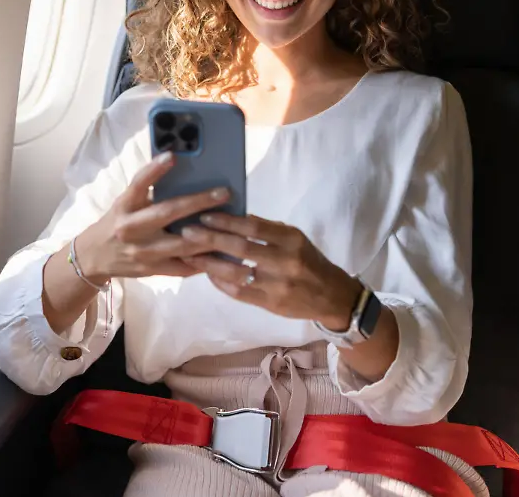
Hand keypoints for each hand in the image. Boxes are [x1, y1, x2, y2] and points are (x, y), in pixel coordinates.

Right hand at [76, 152, 229, 282]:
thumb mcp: (126, 203)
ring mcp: (143, 252)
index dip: (155, 169)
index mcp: (125, 206)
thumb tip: (185, 174)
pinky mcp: (152, 270)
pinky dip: (204, 260)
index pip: (139, 184)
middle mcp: (132, 228)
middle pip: (168, 213)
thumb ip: (149, 192)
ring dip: (210, 235)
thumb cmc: (117, 222)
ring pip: (182, 244)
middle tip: (224, 192)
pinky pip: (184, 267)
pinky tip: (223, 251)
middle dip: (199, 202)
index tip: (173, 155)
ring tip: (233, 226)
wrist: (94, 257)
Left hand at [181, 214, 358, 328]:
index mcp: (291, 239)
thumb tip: (234, 217)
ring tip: (189, 255)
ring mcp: (277, 285)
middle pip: (241, 247)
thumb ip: (267, 229)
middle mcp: (285, 261)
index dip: (226, 220)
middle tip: (186, 232)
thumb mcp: (295, 238)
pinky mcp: (271, 304)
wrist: (331, 297)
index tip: (204, 215)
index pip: (253, 226)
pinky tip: (208, 273)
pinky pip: (239, 292)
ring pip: (236, 273)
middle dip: (210, 239)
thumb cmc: (309, 261)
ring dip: (209, 263)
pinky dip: (220, 282)